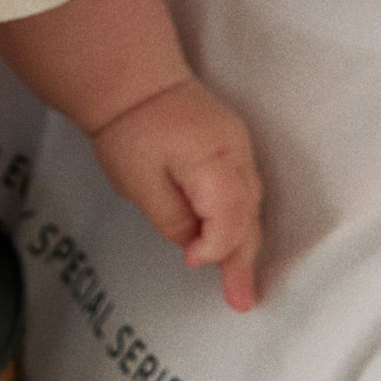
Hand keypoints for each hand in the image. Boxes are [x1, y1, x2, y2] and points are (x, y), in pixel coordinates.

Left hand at [89, 76, 263, 311]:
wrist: (132, 79)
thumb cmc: (129, 127)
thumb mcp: (138, 181)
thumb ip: (171, 219)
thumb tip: (195, 247)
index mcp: (212, 156)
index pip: (229, 214)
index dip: (216, 246)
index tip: (192, 263)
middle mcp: (236, 151)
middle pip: (248, 213)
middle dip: (244, 260)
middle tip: (241, 301)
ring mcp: (239, 146)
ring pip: (251, 204)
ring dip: (246, 244)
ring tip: (241, 286)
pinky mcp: (233, 146)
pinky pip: (245, 190)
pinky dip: (242, 220)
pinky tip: (235, 245)